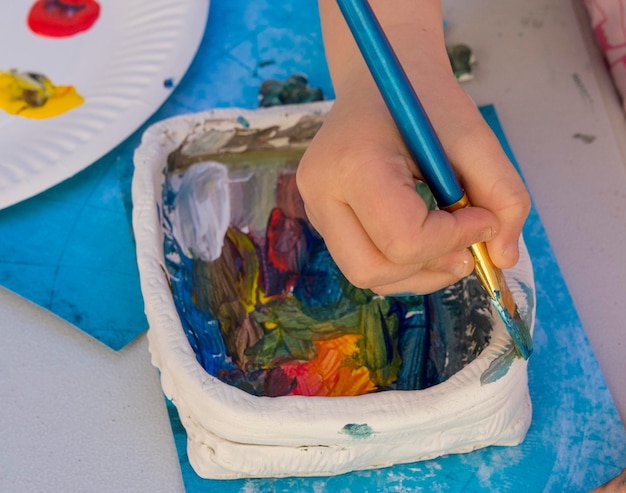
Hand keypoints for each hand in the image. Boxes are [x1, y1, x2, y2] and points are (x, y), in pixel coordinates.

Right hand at [296, 0, 529, 294]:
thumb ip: (504, 196)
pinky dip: (401, 264)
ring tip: (451, 246)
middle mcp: (320, 193)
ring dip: (418, 272)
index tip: (485, 219)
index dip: (454, 239)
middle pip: (373, 270)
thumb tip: (502, 260)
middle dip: (430, 267)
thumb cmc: (424, 102)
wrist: (377, 81)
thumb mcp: (475, 138)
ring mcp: (314, 208)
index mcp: (353, 164)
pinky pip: (362, 261)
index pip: (403, 238)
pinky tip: (427, 240)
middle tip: (467, 250)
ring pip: (366, 275)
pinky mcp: (320, 218)